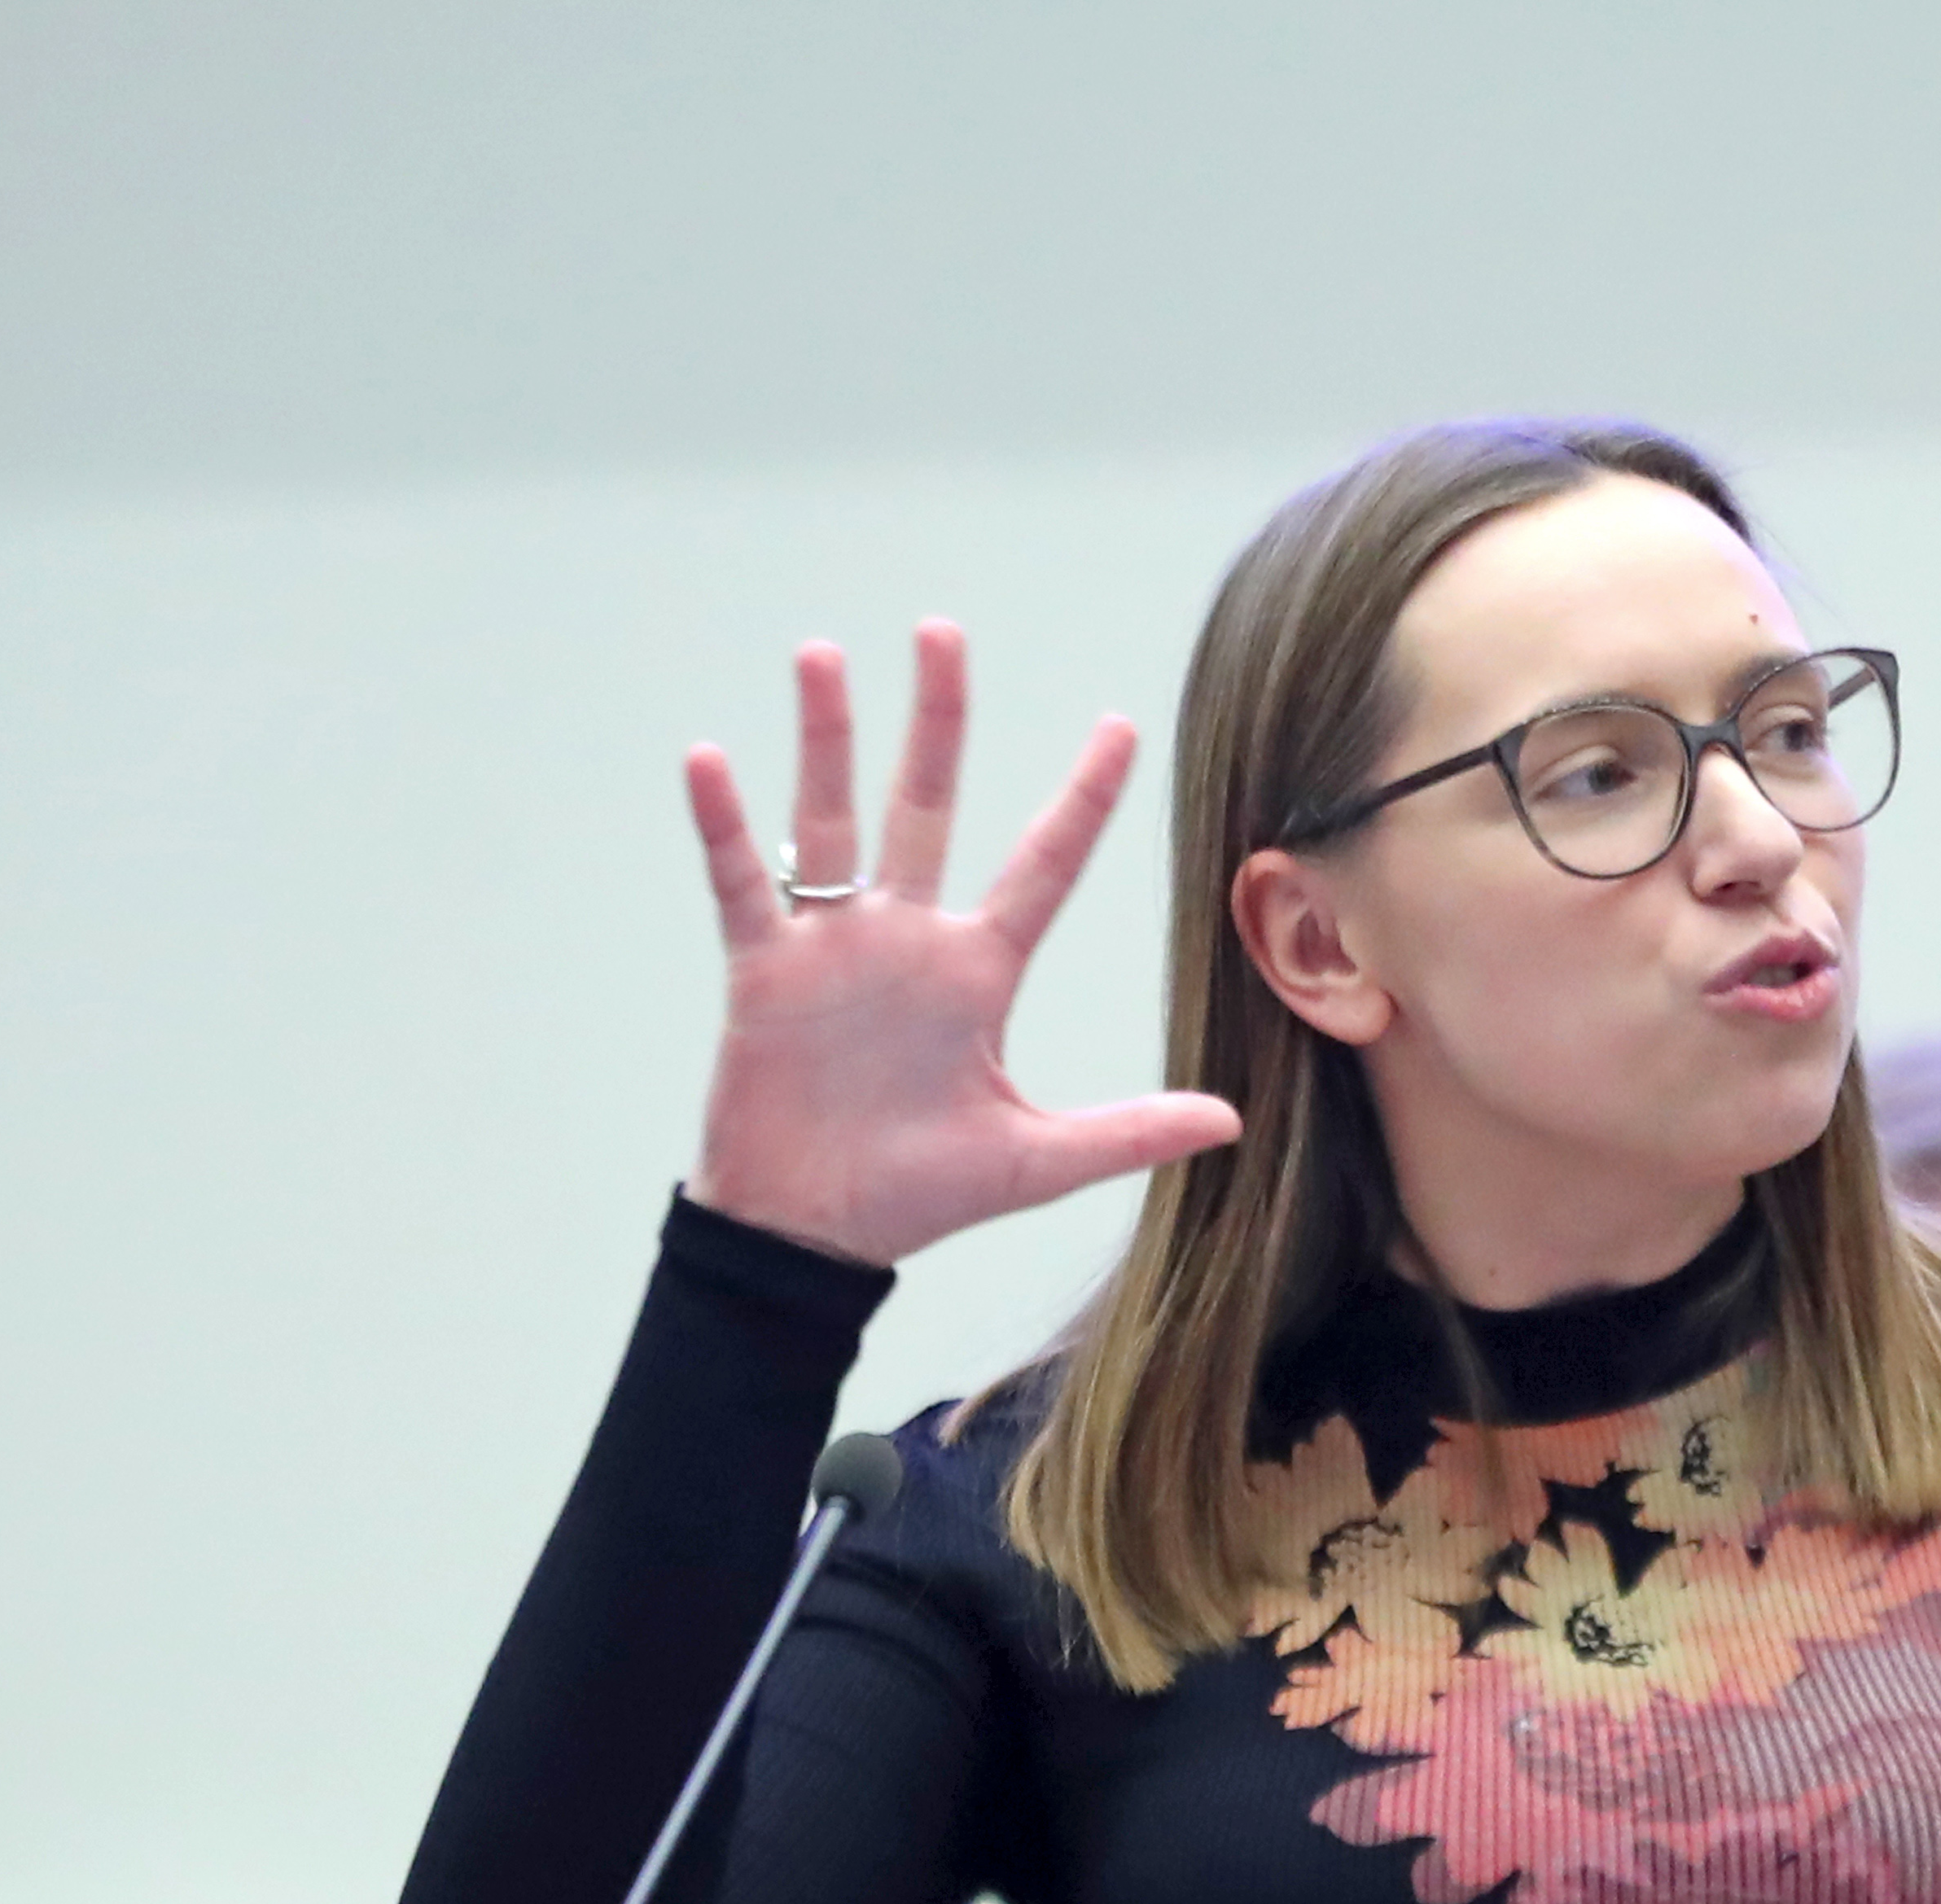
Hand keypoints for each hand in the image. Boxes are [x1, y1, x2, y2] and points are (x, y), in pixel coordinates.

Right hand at [681, 623, 1238, 1265]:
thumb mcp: (1034, 1161)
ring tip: (825, 655)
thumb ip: (1128, 1133)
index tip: (1119, 725)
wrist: (815, 1235)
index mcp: (977, 974)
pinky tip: (710, 760)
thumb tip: (1230, 1122)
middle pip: (927, 805)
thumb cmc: (916, 1195)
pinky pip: (742, 885)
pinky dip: (723, 826)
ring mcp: (832, 949)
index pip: (1043, 866)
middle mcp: (907, 941)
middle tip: (942, 632)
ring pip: (832, 821)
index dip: (1080, 799)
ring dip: (828, 740)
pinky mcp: (765, 973)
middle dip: (936, 721)